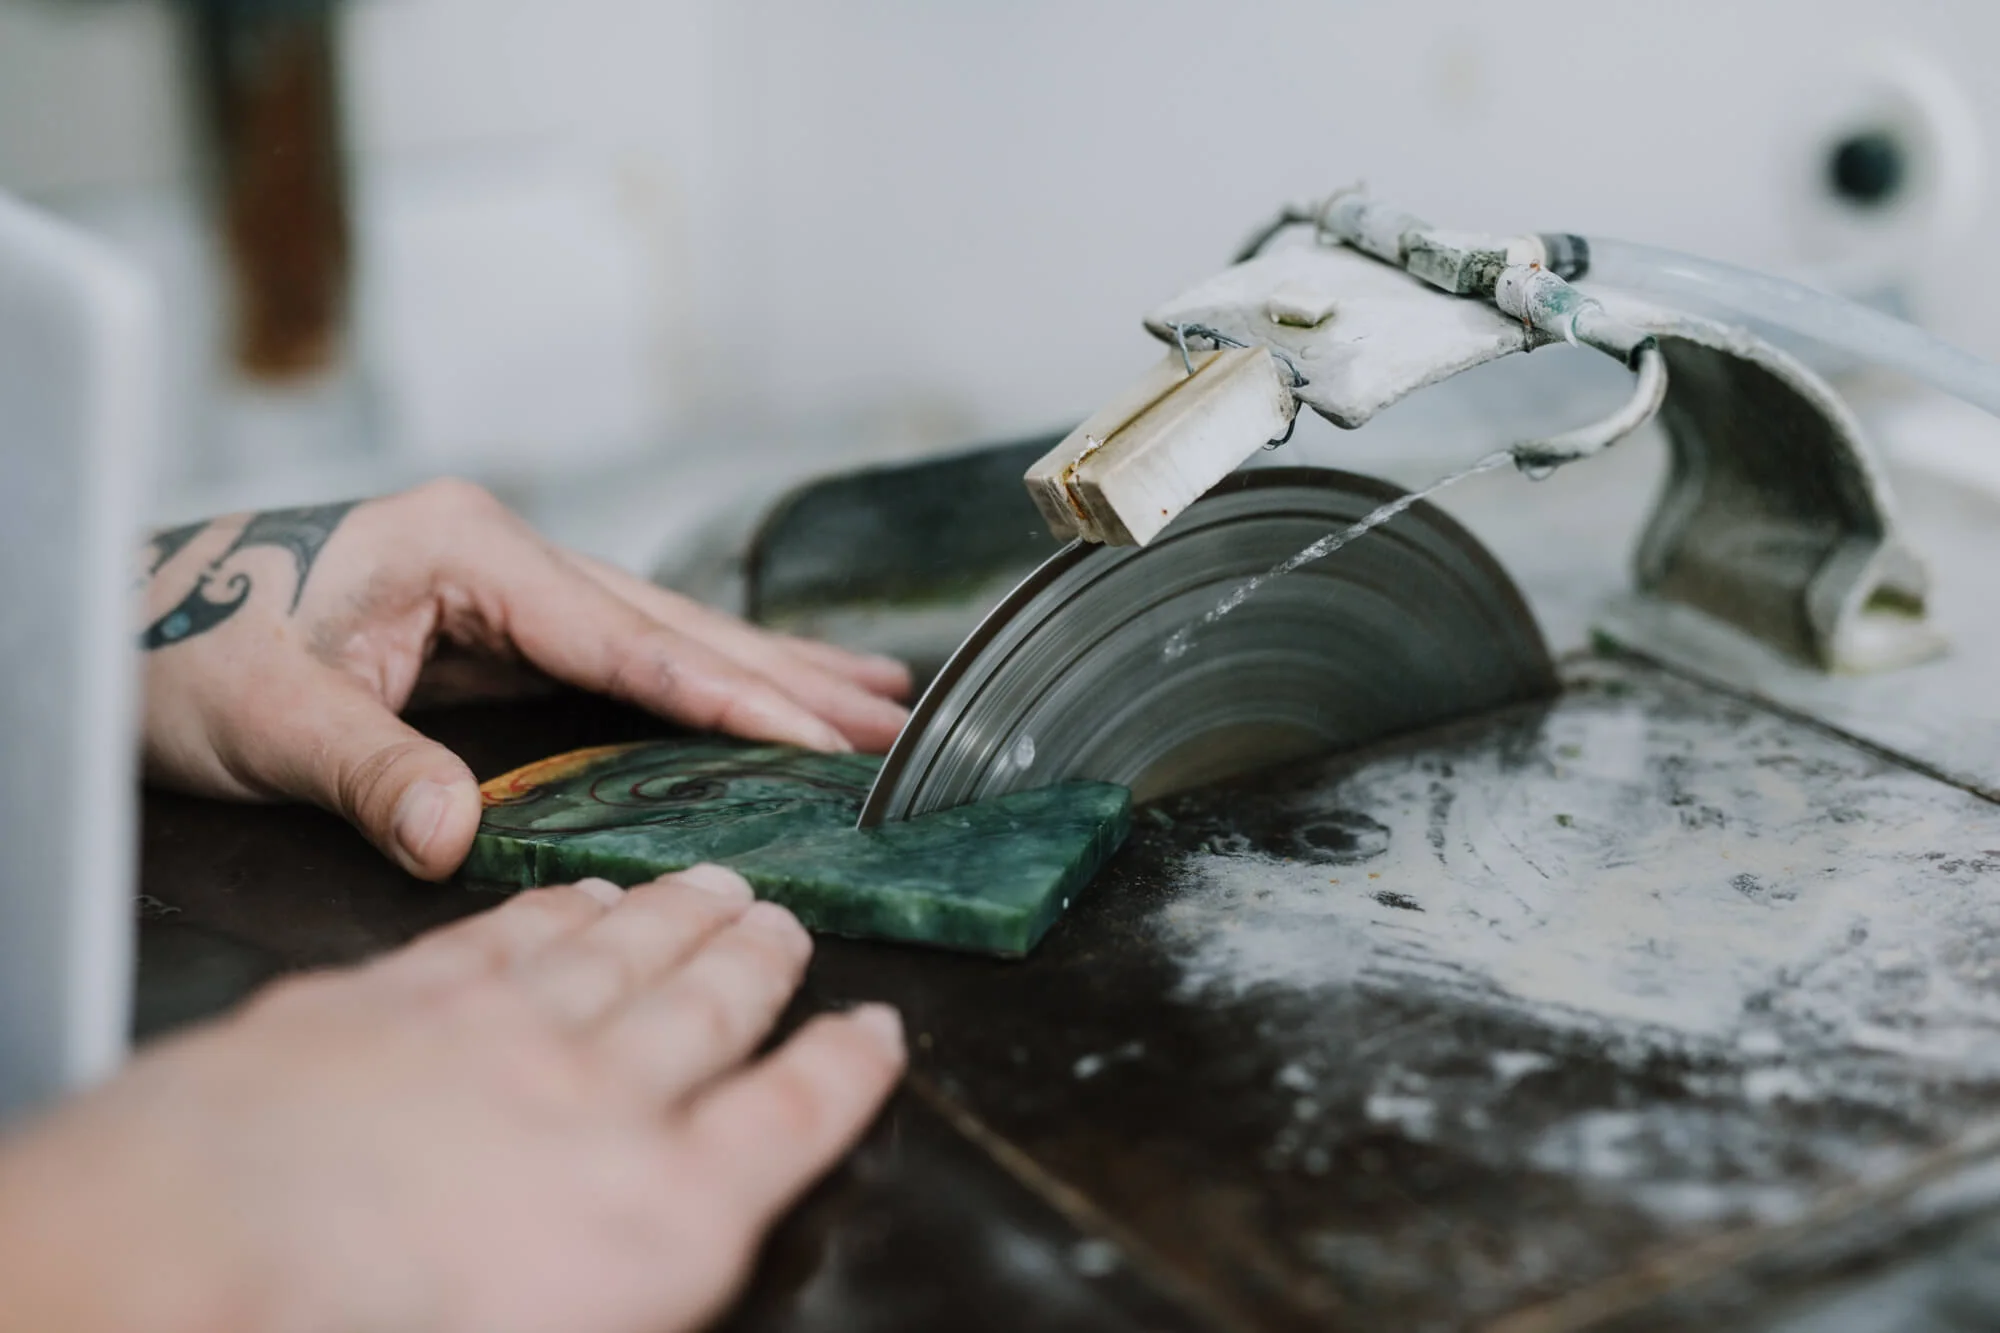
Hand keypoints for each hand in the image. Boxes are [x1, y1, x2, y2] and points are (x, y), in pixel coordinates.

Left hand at [0, 866, 904, 1332]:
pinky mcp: (408, 1000)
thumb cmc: (384, 1329)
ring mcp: (505, 1037)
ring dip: (680, 916)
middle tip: (788, 925)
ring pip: (624, 954)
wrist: (202, 1261)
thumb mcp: (593, 1328)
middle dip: (762, 961)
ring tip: (716, 886)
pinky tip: (584, 895)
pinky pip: (516, 937)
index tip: (874, 1033)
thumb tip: (691, 1236)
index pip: (796, 1118)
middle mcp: (604, 1104)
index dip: (846, 1070)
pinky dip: (564, 911)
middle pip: (715, 1010)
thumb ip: (661, 1263)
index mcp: (667, 1211)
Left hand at [139, 479, 911, 878]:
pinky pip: (623, 658)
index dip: (726, 696)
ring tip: (870, 697)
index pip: (626, 637)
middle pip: (674, 621)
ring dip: (766, 670)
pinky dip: (700, 683)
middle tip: (893, 716)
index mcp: (463, 550)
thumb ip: (368, 768)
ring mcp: (503, 586)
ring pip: (662, 632)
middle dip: (788, 672)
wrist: (116, 617)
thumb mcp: (260, 715)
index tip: (818, 738)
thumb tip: (452, 836)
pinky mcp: (494, 627)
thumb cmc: (175, 646)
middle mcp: (499, 556)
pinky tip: (751, 702)